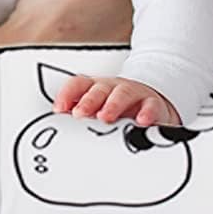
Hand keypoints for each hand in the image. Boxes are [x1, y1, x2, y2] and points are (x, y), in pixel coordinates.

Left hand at [53, 74, 180, 126]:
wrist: (153, 104)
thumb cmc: (121, 111)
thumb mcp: (100, 112)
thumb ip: (83, 118)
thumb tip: (59, 129)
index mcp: (97, 89)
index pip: (79, 84)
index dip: (68, 94)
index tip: (59, 109)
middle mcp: (113, 89)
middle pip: (99, 89)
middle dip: (88, 101)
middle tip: (79, 114)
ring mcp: (133, 94)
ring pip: (123, 93)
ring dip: (113, 104)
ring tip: (105, 117)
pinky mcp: (152, 104)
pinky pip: (150, 106)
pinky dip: (146, 113)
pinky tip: (141, 121)